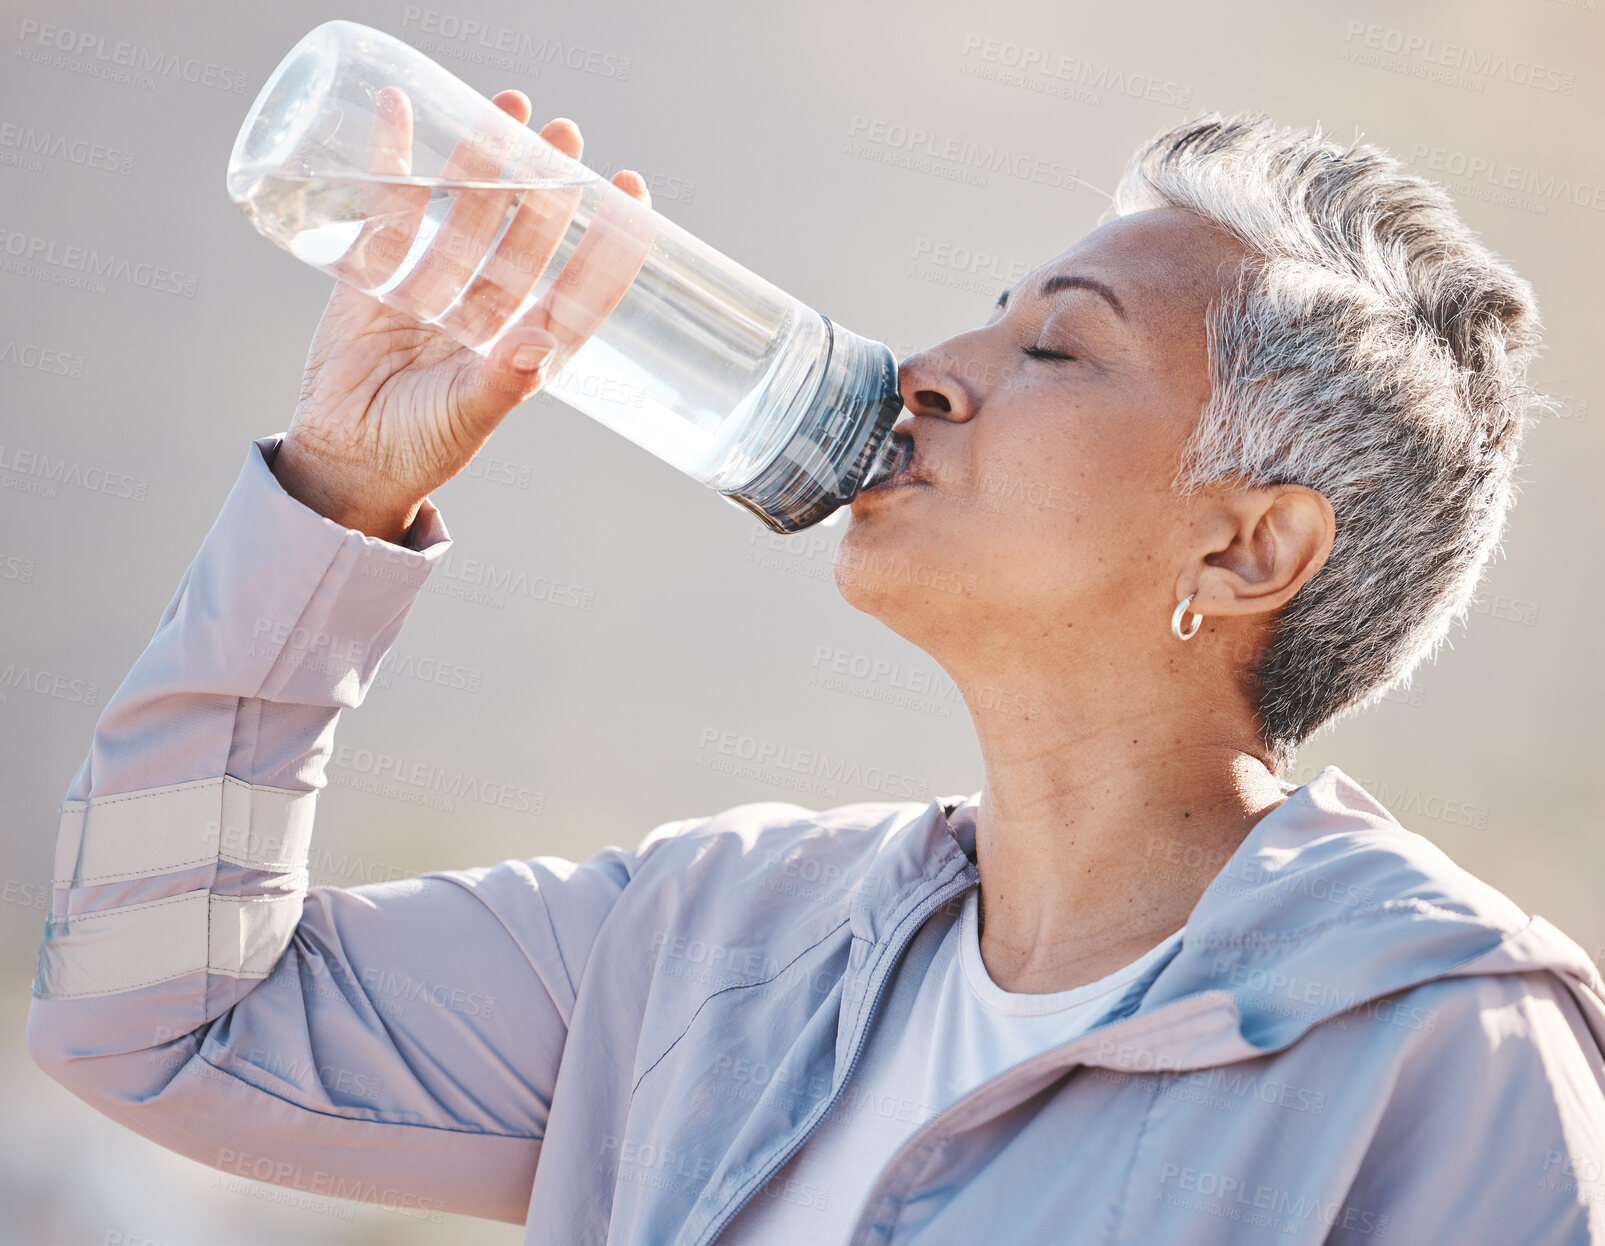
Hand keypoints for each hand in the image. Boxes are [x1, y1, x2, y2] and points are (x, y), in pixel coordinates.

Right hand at [272, 87, 653, 543]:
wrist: (344, 461)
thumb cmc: (419, 450)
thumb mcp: (467, 418)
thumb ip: (503, 382)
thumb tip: (538, 345)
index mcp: (526, 348)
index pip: (581, 286)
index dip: (610, 242)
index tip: (633, 190)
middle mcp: (490, 313)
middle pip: (526, 238)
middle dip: (546, 188)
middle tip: (566, 135)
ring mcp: (434, 288)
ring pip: (466, 216)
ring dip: (484, 165)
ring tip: (506, 110)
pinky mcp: (375, 276)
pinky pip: (390, 211)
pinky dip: (393, 164)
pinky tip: (401, 113)